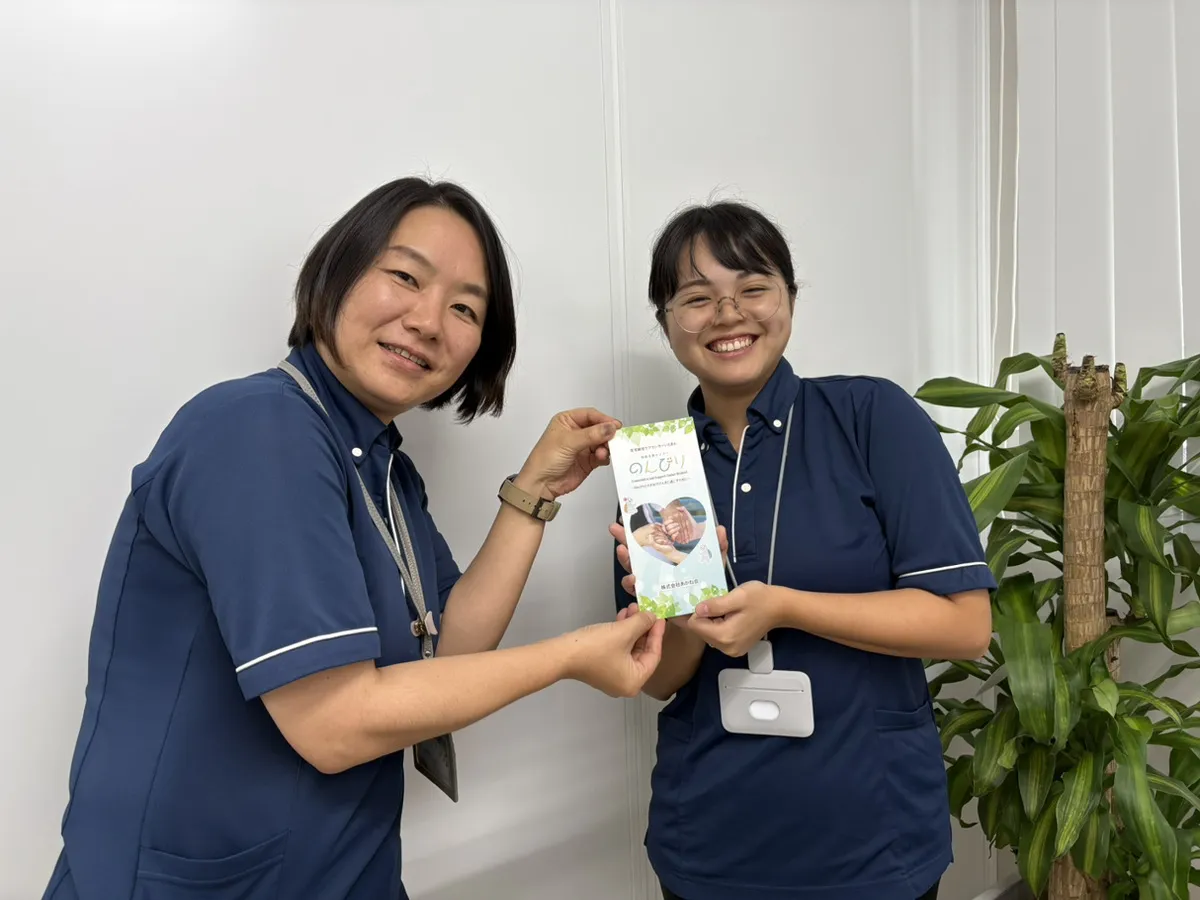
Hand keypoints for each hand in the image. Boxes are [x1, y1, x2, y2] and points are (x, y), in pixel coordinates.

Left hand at [518, 408, 620, 499]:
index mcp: (567, 421)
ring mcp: (583, 447)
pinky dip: (605, 456)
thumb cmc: (544, 460)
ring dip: (606, 446)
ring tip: (603, 452)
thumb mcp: (567, 442)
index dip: (603, 419)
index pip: (590, 415)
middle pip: (599, 428)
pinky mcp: (588, 461)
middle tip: (615, 438)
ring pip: (602, 442)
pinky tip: (602, 458)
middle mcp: (576, 432)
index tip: (615, 425)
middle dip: (607, 434)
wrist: (541, 484)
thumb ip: (591, 434)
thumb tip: (609, 427)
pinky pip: (602, 456)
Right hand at [560, 610, 665, 697]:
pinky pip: (618, 649)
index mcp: (634, 681)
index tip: (659, 616)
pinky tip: (621, 617)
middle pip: (641, 652)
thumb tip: (652, 617)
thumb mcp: (624, 632)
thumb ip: (642, 623)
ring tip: (632, 608)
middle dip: (642, 628)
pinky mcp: (600, 666)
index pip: (654, 655)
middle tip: (645, 610)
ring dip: (631, 628)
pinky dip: (620, 634)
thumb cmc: (596, 647)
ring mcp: (611, 676)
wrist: (562, 654)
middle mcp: (625, 682)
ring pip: (629, 648)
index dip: (657, 634)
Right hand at [611, 522, 727, 596]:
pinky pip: (638, 593)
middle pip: (636, 552)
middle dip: (624, 539)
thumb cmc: (708, 584)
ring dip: (626, 560)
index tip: (627, 517)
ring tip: (624, 552)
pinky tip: (633, 579)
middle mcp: (657, 567)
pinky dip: (632, 586)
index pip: (651, 539)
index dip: (638, 528)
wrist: (708, 612)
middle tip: (615, 529)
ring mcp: (653, 583)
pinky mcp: (653, 599)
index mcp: (669, 555)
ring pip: (633, 570)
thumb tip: (720, 529)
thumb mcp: (715, 563)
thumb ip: (718, 547)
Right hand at [663, 505, 698, 543]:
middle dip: (671, 525)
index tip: (672, 519)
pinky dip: (674, 535)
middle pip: (666, 528)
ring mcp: (674, 534)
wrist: (696, 529)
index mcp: (672, 523)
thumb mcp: (687, 515)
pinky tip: (678, 532)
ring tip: (679, 527)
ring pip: (669, 533)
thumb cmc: (691, 522)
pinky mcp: (677, 539)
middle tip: (677, 524)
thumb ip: (683, 509)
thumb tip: (677, 508)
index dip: (667, 521)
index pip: (665, 523)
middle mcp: (672, 529)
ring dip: (673, 530)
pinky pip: (673, 538)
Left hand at [685, 580, 779, 657]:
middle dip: (704, 616)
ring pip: (708, 634)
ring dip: (711, 621)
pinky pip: (718, 637)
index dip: (696, 611)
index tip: (704, 600)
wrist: (781, 608)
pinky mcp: (736, 649)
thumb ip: (715, 605)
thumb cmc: (760, 599)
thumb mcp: (737, 597)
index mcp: (725, 636)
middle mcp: (726, 648)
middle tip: (717, 602)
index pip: (695, 626)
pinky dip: (718, 626)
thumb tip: (697, 609)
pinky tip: (729, 615)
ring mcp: (732, 650)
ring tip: (725, 608)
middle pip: (701, 631)